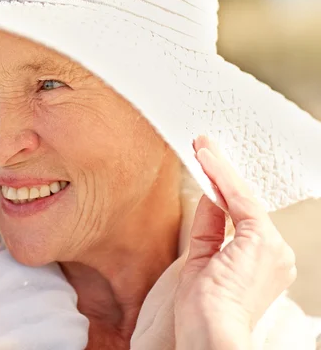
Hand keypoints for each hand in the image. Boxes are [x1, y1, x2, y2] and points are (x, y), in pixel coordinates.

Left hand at [174, 136, 296, 349]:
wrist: (209, 333)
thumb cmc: (202, 310)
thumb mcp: (203, 260)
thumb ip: (209, 228)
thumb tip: (210, 197)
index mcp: (262, 263)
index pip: (239, 218)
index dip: (221, 192)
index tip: (206, 171)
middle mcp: (275, 253)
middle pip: (242, 204)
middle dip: (220, 175)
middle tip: (203, 148)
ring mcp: (272, 245)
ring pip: (241, 197)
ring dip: (219, 168)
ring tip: (200, 145)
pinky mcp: (262, 239)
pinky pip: (238, 198)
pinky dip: (221, 176)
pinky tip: (206, 156)